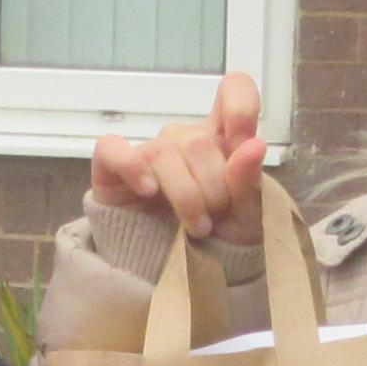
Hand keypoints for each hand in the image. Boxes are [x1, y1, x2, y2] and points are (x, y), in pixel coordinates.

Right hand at [87, 73, 267, 245]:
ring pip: (164, 152)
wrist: (177, 275)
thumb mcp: (245, 216)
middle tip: (216, 218)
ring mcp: (148, 152)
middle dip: (213, 187)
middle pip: (198, 141)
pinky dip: (133, 169)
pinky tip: (149, 192)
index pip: (234, 90)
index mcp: (222, 140)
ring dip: (185, 196)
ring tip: (196, 228)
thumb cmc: (216, 237)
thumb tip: (254, 145)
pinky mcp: (112, 169)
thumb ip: (247, 180)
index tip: (242, 145)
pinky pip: (113, 149)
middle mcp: (185, 139)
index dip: (240, 107)